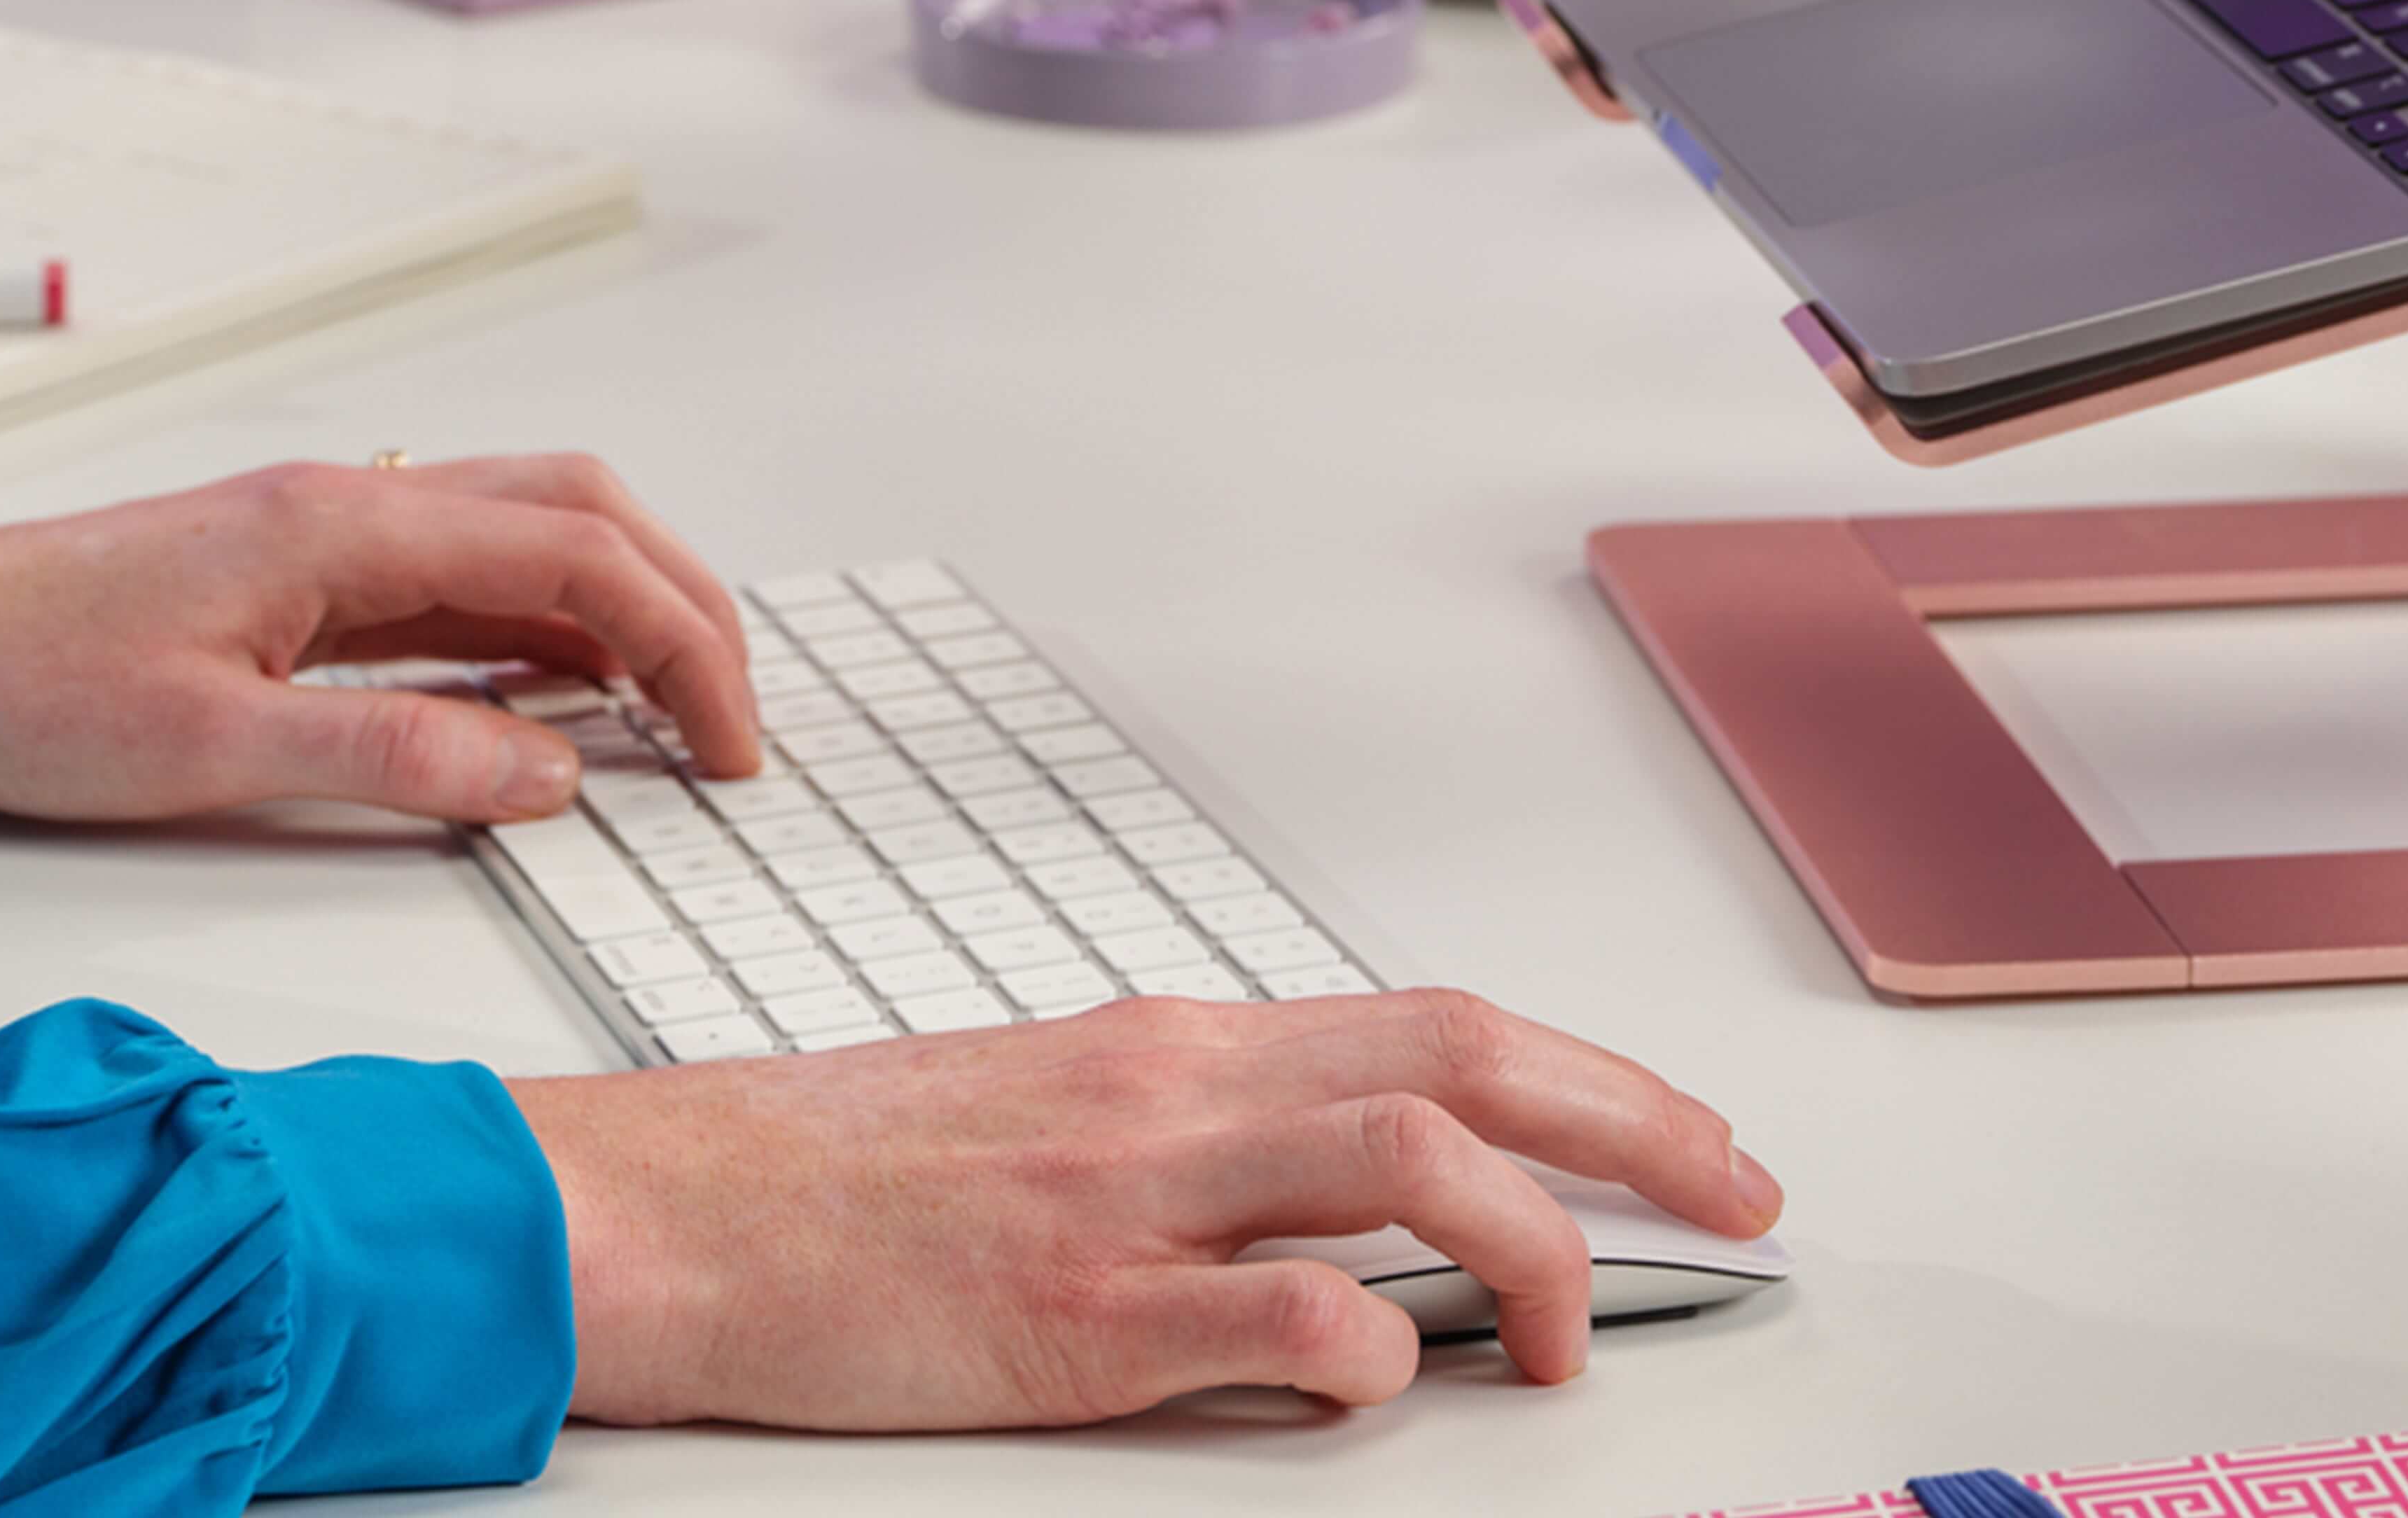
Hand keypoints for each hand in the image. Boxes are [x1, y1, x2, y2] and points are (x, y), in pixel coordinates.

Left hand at [0, 453, 762, 823]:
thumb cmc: (14, 686)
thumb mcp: (212, 753)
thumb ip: (395, 758)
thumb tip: (552, 773)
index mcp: (345, 525)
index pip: (578, 556)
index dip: (683, 647)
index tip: (731, 746)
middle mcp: (351, 502)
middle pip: (582, 512)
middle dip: (686, 609)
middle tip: (732, 727)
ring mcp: (325, 529)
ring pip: (528, 532)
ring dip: (620, 609)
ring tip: (671, 714)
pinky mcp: (294, 570)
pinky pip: (456, 577)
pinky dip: (536, 626)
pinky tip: (549, 697)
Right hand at [503, 990, 1782, 1425]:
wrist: (669, 1204)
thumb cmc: (839, 1173)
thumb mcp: (1052, 1111)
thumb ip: (1202, 1139)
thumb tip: (1339, 1193)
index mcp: (1176, 1046)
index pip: (1438, 1025)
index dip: (1597, 1077)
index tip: (1692, 1140)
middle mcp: (1175, 1092)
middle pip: (1466, 1060)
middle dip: (1637, 1124)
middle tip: (1738, 1195)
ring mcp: (1128, 1198)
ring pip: (1404, 1161)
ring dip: (1533, 1244)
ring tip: (1573, 1336)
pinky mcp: (1070, 1313)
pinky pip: (1270, 1316)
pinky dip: (1363, 1349)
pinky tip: (1390, 1383)